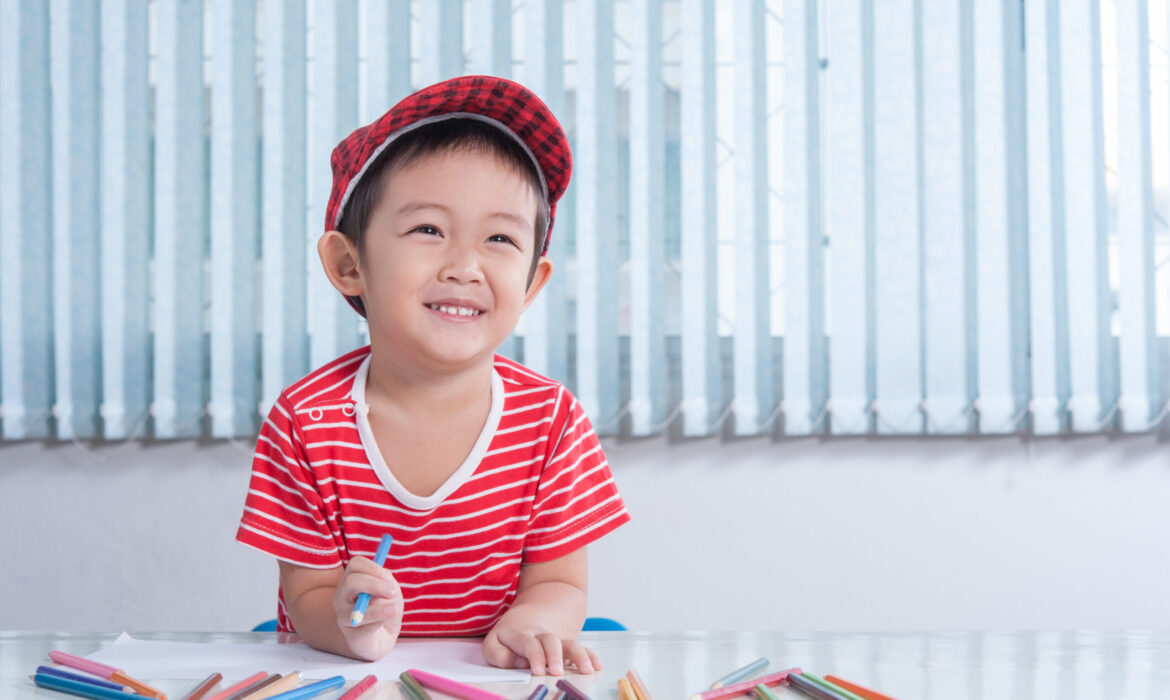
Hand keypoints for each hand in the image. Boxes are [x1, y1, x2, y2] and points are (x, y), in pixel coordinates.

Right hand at [332, 555, 402, 659]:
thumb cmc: (386, 608)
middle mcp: (343, 596)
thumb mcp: (390, 591)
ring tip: (393, 610)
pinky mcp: (352, 636)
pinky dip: (379, 621)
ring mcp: (344, 617)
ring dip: (378, 608)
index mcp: (352, 580)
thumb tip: (382, 588)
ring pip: (356, 608)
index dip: (373, 568)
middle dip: (374, 585)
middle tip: (390, 592)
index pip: (356, 564)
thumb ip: (386, 584)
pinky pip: (365, 627)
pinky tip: (386, 621)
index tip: (389, 578)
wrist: (383, 638)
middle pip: (351, 582)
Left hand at [483, 620, 600, 675]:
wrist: (527, 616)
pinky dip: (590, 655)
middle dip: (554, 655)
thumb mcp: (493, 645)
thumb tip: (521, 664)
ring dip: (578, 656)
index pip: (528, 643)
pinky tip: (597, 665)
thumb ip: (500, 656)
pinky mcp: (566, 645)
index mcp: (519, 634)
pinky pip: (580, 647)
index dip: (534, 655)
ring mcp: (555, 640)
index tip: (538, 671)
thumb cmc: (507, 638)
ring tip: (586, 670)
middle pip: (550, 640)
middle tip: (557, 672)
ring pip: (568, 643)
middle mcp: (540, 635)